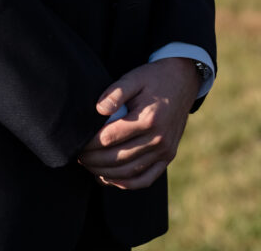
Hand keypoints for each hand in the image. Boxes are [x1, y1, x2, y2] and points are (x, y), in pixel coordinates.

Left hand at [77, 58, 200, 190]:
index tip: (77, 143)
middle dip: (94, 161)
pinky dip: (126, 183)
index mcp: (148, 119)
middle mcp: (158, 139)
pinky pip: (146, 178)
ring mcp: (165, 151)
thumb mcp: (134, 77)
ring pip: (130, 172)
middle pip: (118, 158)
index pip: (110, 138)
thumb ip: (115, 92)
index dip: (90, 144)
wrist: (183, 81)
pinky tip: (110, 179)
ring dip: (106, 174)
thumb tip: (99, 109)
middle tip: (78, 156)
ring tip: (89, 166)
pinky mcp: (168, 156)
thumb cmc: (154, 78)